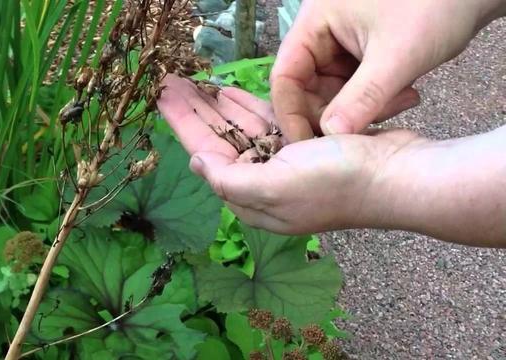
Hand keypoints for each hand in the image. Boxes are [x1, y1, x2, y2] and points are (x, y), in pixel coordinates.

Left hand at [157, 75, 424, 234]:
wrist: (397, 176)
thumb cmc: (336, 183)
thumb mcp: (274, 188)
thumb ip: (229, 180)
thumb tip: (197, 164)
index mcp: (252, 198)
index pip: (207, 157)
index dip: (183, 126)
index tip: (163, 99)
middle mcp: (264, 185)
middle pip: (220, 142)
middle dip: (195, 113)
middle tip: (171, 84)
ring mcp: (285, 165)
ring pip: (242, 131)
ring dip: (220, 107)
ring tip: (196, 84)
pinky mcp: (305, 147)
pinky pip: (268, 124)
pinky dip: (250, 109)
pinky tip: (231, 94)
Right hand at [270, 0, 505, 140]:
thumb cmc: (436, 5)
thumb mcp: (397, 55)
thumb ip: (362, 98)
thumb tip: (331, 135)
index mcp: (315, 22)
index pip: (285, 75)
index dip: (291, 113)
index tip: (306, 146)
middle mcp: (322, 33)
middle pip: (307, 88)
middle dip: (335, 113)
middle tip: (367, 128)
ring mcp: (342, 44)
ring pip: (333, 92)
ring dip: (362, 109)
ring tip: (401, 102)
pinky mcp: (362, 54)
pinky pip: (355, 89)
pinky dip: (375, 100)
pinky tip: (405, 95)